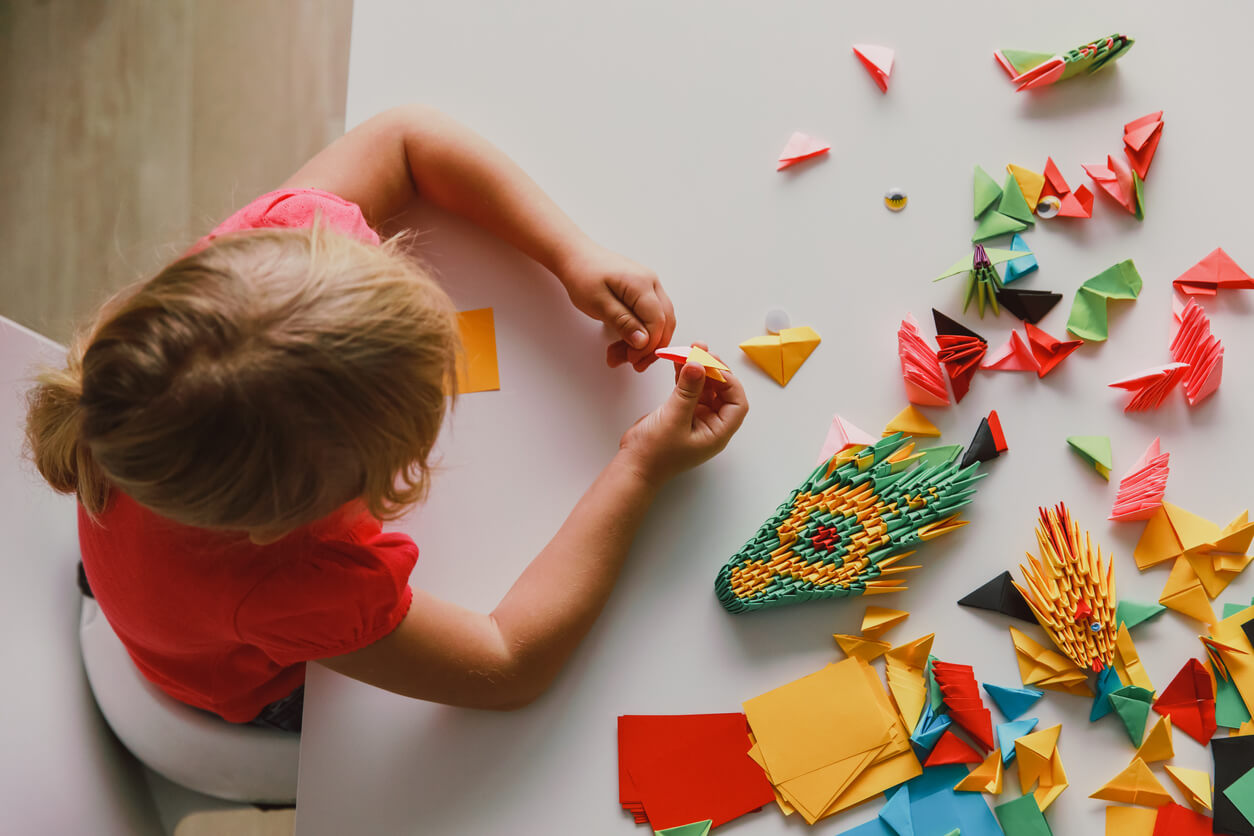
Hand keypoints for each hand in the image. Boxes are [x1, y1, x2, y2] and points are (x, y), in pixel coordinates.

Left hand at [557, 242, 675, 371]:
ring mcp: (650, 287)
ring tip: (621, 356)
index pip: (658, 321)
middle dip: (650, 347)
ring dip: (645, 343)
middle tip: (632, 363)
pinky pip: (650, 316)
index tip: (632, 359)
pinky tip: (624, 343)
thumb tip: (643, 342)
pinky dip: (640, 333)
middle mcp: (652, 283)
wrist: (576, 257)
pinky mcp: (644, 292)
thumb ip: (623, 322)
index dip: (648, 345)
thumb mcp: (598, 303)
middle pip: (664, 322)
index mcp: (641, 284)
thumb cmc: (583, 275)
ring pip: (659, 322)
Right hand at [617, 345, 748, 486]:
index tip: (713, 364)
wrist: (633, 466)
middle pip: (722, 392)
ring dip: (699, 369)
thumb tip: (699, 363)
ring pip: (705, 388)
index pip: (736, 403)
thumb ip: (688, 390)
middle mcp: (711, 425)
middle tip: (702, 352)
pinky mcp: (681, 413)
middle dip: (714, 371)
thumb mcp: (673, 418)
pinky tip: (679, 361)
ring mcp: (696, 418)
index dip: (729, 381)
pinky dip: (685, 376)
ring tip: (691, 349)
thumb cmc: (655, 453)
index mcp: (717, 433)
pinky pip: (689, 390)